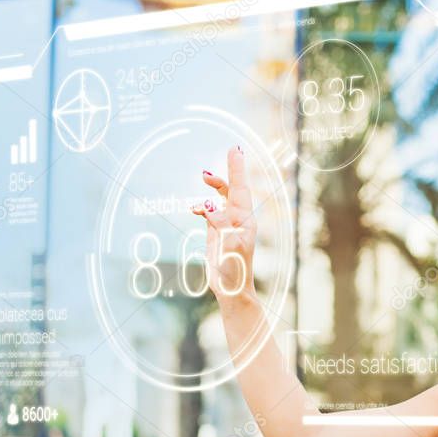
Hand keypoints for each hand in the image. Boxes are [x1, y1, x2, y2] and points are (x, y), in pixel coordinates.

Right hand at [192, 147, 257, 306]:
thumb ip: (219, 222)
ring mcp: (227, 224)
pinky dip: (201, 206)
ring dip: (213, 187)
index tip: (235, 149)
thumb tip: (208, 204)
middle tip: (218, 160)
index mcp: (244, 219)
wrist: (231, 287)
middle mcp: (237, 218)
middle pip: (232, 189)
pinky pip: (209, 211)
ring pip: (221, 198)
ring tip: (204, 177)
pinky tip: (193, 208)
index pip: (240, 188)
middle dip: (225, 174)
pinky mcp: (216, 231)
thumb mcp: (228, 244)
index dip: (237, 168)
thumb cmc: (235, 268)